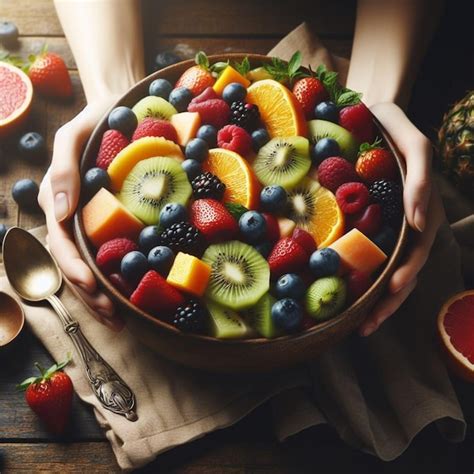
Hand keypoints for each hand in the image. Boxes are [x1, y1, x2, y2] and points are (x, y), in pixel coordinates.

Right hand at [38, 98, 123, 330]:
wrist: (120, 110)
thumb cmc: (95, 121)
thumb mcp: (72, 136)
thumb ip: (62, 169)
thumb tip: (59, 211)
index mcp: (59, 203)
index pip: (62, 245)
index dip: (74, 270)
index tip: (93, 288)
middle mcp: (73, 218)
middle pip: (76, 264)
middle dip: (91, 295)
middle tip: (114, 318)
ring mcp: (92, 222)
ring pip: (92, 265)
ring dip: (102, 295)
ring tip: (121, 318)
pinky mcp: (113, 220)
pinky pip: (111, 252)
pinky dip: (117, 275)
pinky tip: (131, 292)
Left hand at [359, 102, 443, 336]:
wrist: (372, 115)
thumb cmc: (393, 126)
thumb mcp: (414, 143)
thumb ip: (420, 178)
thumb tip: (418, 222)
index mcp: (423, 210)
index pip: (418, 250)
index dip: (406, 273)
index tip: (390, 291)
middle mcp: (409, 224)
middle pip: (404, 270)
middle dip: (389, 301)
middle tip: (367, 326)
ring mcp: (391, 226)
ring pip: (389, 269)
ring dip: (377, 300)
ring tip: (358, 325)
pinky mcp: (372, 223)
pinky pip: (371, 255)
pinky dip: (364, 278)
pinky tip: (347, 295)